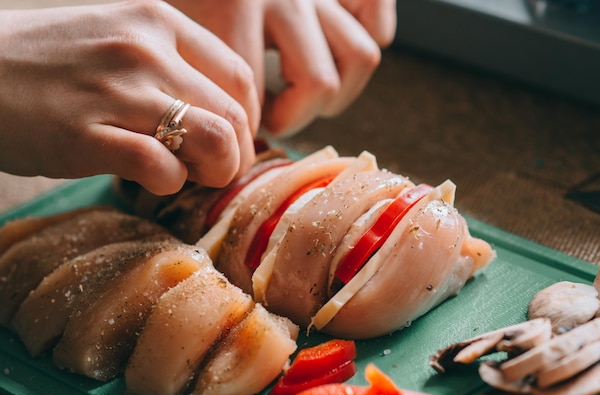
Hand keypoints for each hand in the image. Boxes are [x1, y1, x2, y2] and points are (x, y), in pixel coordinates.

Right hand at [0, 1, 258, 194]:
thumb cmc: (51, 61)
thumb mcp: (116, 38)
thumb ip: (171, 65)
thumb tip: (221, 115)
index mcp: (157, 22)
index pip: (241, 78)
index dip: (248, 121)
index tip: (233, 140)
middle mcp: (144, 50)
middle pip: (233, 116)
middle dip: (235, 155)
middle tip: (214, 168)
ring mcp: (116, 91)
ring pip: (212, 141)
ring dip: (214, 170)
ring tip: (190, 174)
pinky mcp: (86, 134)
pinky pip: (162, 168)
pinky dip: (169, 183)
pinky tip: (152, 179)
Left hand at [169, 0, 396, 136]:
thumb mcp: (172, 12)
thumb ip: (196, 60)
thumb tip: (222, 123)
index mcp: (235, 4)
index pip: (258, 97)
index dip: (253, 126)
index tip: (241, 129)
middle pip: (322, 84)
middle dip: (299, 115)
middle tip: (274, 116)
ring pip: (361, 57)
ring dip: (337, 89)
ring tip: (305, 92)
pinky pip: (379, 22)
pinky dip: (370, 37)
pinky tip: (335, 50)